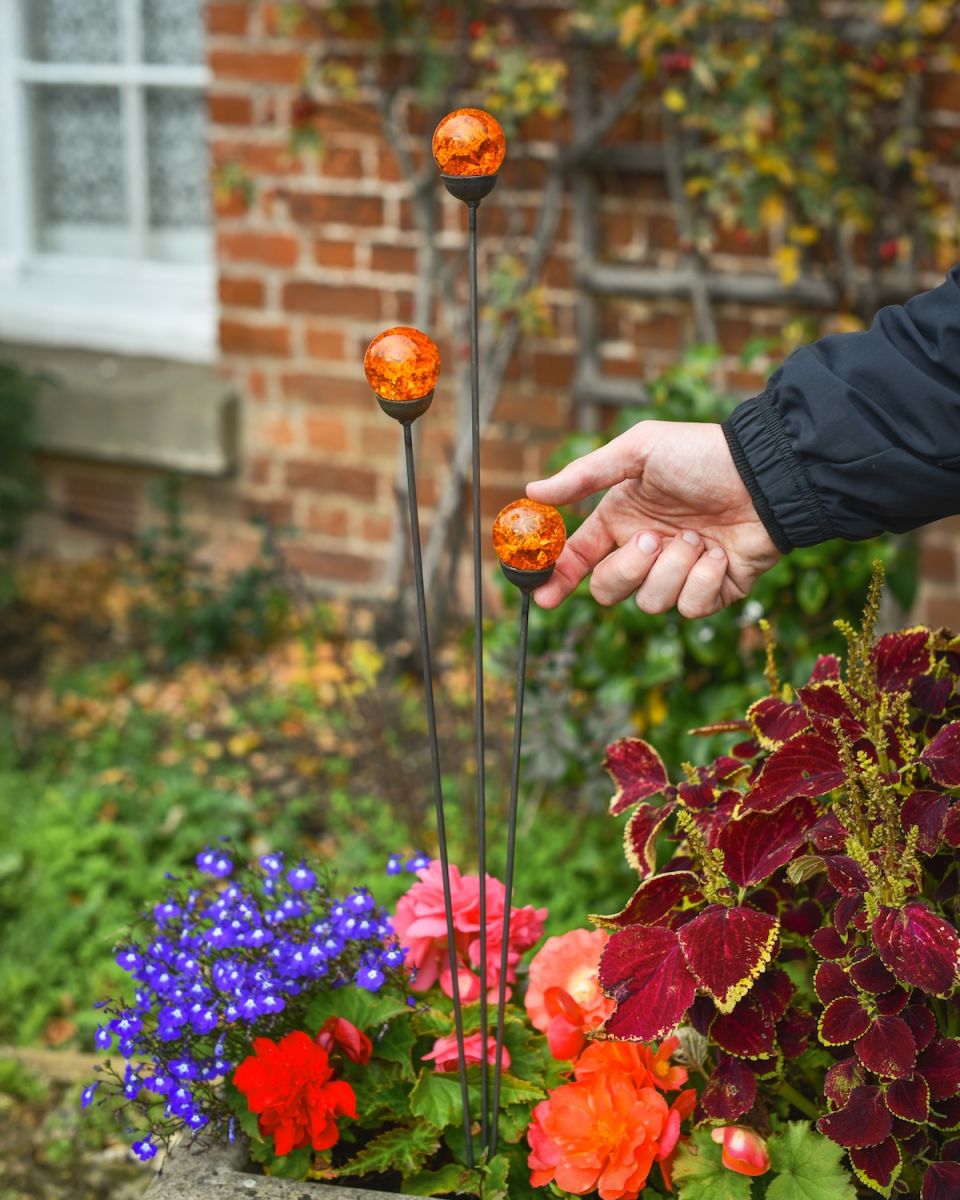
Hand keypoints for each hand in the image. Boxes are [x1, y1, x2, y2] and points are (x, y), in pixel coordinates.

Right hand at [525, 421, 780, 617]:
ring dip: (673, 569)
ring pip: (650, 603)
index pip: (579, 559)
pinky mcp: (714, 592)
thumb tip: (533, 490)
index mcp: (622, 521)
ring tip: (698, 537)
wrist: (767, 474)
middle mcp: (646, 552)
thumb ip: (585, 475)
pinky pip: (690, 608)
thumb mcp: (639, 451)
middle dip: (626, 570)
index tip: (544, 595)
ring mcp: (680, 574)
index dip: (558, 580)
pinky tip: (721, 553)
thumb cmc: (703, 456)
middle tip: (651, 540)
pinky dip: (704, 580)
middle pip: (608, 590)